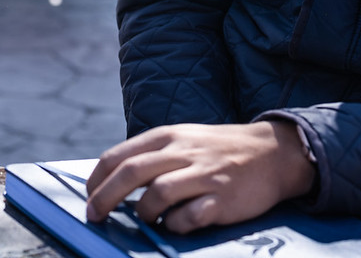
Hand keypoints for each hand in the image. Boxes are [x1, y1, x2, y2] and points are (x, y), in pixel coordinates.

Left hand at [85, 121, 315, 233]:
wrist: (271, 153)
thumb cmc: (217, 150)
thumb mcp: (182, 139)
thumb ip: (152, 156)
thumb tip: (113, 182)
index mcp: (167, 136)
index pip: (119, 155)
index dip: (97, 179)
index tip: (89, 197)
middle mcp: (182, 151)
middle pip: (131, 173)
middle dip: (105, 198)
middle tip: (95, 216)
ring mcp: (203, 174)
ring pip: (158, 194)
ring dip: (143, 213)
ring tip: (145, 220)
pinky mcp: (222, 197)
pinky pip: (189, 215)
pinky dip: (176, 224)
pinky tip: (176, 224)